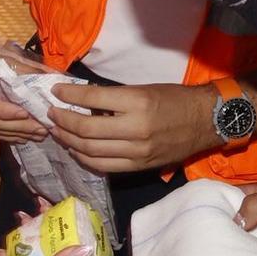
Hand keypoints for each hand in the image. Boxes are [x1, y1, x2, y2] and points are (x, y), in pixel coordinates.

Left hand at [47, 82, 217, 172]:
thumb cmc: (174, 99)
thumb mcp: (143, 89)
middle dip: (63, 121)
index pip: (92, 98)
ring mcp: (137, 151)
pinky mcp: (139, 166)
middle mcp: (135, 128)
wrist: (205, 121)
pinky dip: (84, 158)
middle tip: (51, 113)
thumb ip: (114, 97)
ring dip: (69, 140)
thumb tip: (82, 99)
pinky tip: (75, 149)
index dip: (68, 95)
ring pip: (91, 150)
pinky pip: (104, 166)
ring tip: (58, 131)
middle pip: (86, 129)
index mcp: (137, 102)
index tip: (55, 92)